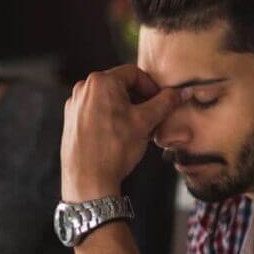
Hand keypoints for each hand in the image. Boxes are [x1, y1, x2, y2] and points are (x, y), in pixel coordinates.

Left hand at [61, 65, 181, 201]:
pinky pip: (95, 111)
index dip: (151, 87)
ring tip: (137, 129)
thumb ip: (165, 103)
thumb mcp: (145, 122)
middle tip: (151, 117)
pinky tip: (119, 136)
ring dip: (125, 110)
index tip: (160, 102)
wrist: (88, 180)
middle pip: (119, 85)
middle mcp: (83, 89)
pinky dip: (109, 118)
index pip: (134, 73)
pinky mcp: (71, 120)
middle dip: (139, 100)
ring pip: (107, 100)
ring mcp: (74, 105)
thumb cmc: (114, 149)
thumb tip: (182, 92)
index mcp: (101, 82)